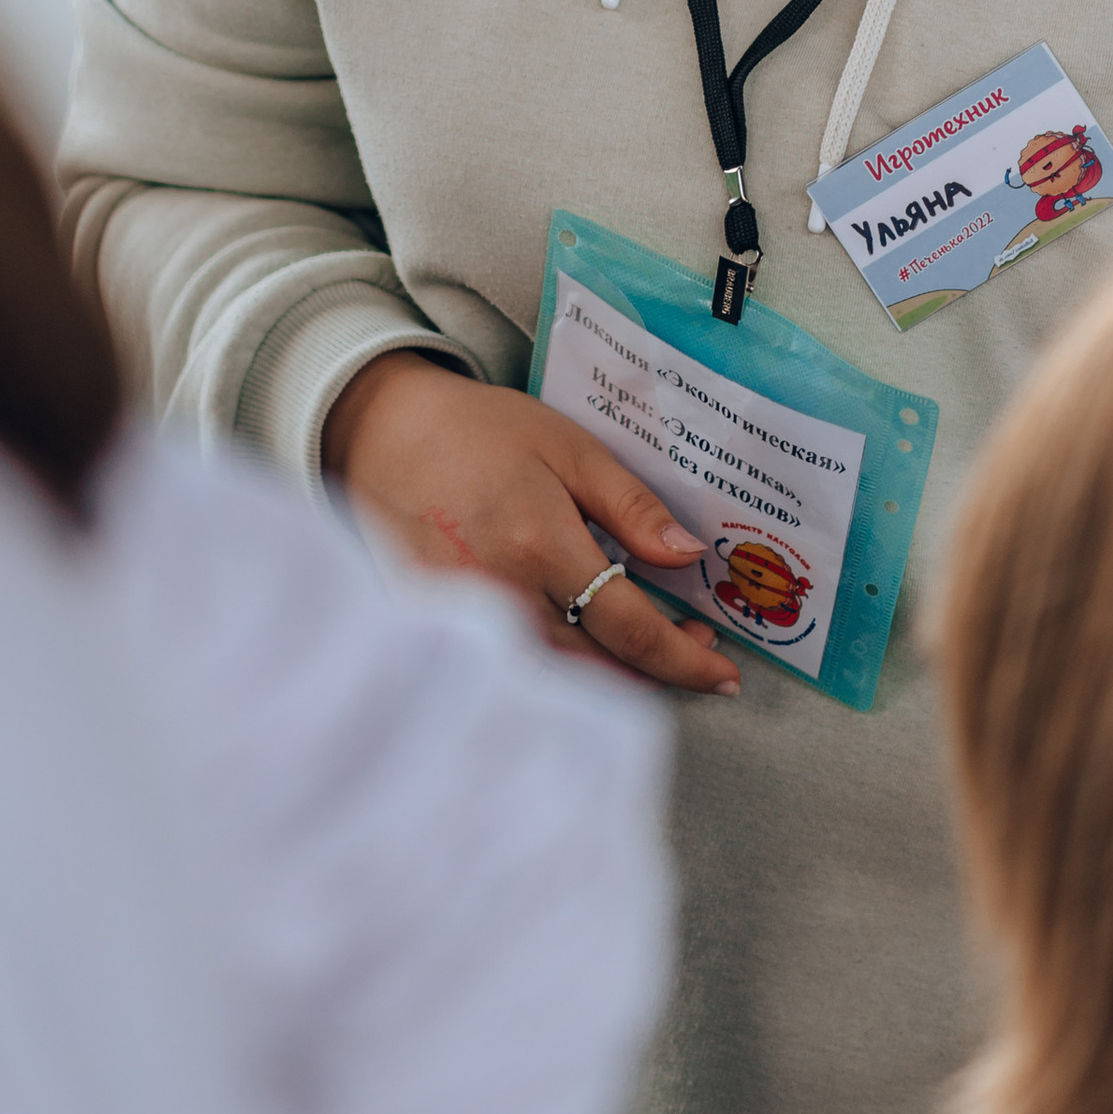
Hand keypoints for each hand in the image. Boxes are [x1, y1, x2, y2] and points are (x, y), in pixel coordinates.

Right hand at [325, 352, 738, 695]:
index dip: (684, 659)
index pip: (629, 628)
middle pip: (596, 671)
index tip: (725, 673)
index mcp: (539, 546)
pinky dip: (559, 671)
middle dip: (656, 671)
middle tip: (693, 644)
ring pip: (556, 681)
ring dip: (611, 677)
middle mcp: (501, 598)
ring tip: (648, 646)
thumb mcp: (570, 448)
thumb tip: (689, 557)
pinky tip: (583, 644)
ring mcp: (465, 623)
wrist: (387, 432)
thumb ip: (630, 507)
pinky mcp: (440, 632)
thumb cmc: (484, 432)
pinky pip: (513, 670)